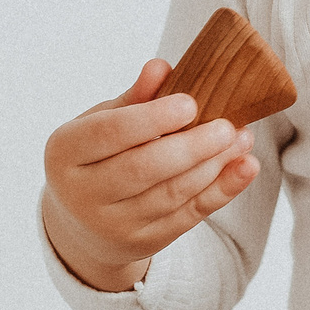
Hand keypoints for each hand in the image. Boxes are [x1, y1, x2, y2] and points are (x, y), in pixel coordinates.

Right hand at [42, 58, 259, 292]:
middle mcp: (82, 194)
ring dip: (212, 166)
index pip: (109, 133)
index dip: (151, 118)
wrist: (82, 221)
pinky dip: (221, 191)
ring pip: (169, 194)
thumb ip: (134, 98)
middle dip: (190, 147)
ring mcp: (111, 224)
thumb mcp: (102, 123)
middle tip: (226, 126)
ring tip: (241, 139)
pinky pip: (188, 216)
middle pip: (141, 169)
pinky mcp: (142, 242)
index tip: (190, 103)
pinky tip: (244, 167)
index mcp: (65, 153)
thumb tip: (161, 67)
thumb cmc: (97, 156)